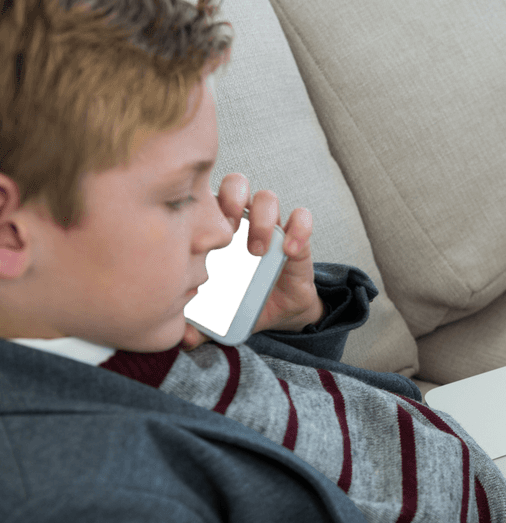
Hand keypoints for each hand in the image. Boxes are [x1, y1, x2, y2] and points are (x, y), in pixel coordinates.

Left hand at [182, 174, 324, 350]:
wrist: (279, 312)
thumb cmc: (243, 301)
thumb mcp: (219, 313)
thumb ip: (201, 323)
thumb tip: (186, 338)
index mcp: (216, 230)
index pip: (205, 198)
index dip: (201, 206)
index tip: (202, 236)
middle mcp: (243, 221)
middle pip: (236, 184)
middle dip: (230, 199)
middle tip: (228, 231)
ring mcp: (272, 227)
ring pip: (267, 197)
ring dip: (261, 219)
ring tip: (256, 251)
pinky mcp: (298, 238)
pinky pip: (302, 217)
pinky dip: (298, 229)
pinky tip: (290, 251)